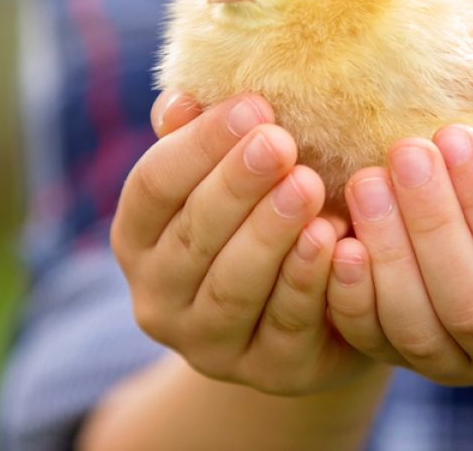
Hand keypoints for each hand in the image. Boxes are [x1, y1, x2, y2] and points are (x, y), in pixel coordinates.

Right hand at [110, 90, 374, 395]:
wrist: (317, 310)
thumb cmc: (264, 216)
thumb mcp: (230, 175)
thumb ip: (202, 138)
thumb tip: (181, 100)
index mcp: (138, 238)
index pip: (154, 186)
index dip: (199, 145)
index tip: (252, 106)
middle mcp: (158, 297)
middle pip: (192, 236)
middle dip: (236, 186)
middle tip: (280, 142)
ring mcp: (208, 345)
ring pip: (233, 286)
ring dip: (270, 234)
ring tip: (307, 186)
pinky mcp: (268, 373)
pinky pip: (285, 325)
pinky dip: (307, 280)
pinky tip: (333, 239)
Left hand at [326, 128, 472, 389]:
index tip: (454, 137)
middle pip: (469, 306)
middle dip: (431, 224)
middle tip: (404, 153)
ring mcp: (459, 368)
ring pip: (416, 329)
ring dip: (387, 252)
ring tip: (368, 182)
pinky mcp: (404, 359)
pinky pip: (372, 340)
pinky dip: (350, 294)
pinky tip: (339, 237)